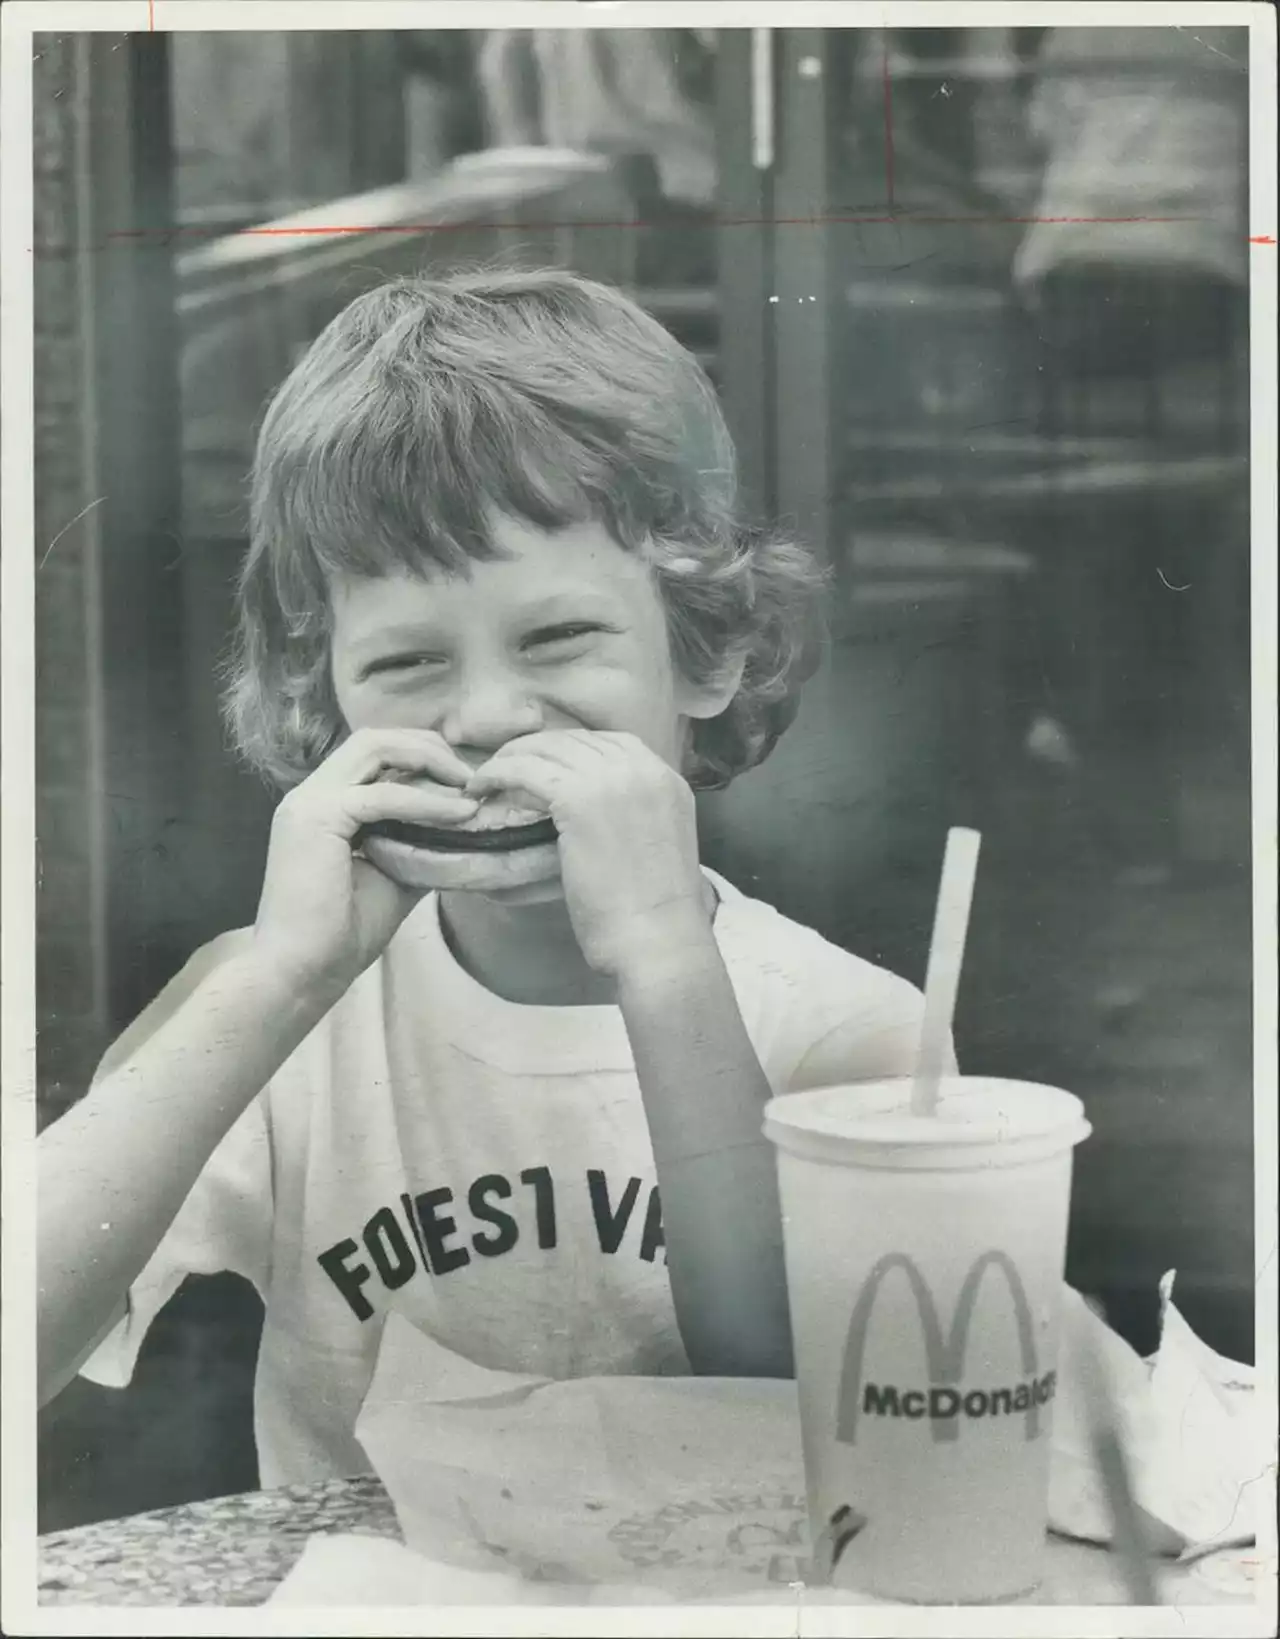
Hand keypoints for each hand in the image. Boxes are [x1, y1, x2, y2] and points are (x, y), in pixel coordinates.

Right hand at [252, 728, 479, 1001]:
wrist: (301, 971)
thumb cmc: (343, 933)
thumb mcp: (397, 875)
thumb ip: (421, 842)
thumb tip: (465, 824)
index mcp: (324, 804)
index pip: (374, 754)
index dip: (420, 756)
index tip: (464, 779)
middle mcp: (312, 792)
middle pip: (374, 739)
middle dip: (428, 748)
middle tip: (471, 775)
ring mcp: (309, 801)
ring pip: (375, 749)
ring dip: (428, 761)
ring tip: (468, 785)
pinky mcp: (317, 818)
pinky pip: (382, 795)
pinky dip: (425, 802)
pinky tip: (459, 813)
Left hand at [465, 731, 713, 979]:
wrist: (659, 939)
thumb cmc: (656, 912)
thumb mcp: (656, 846)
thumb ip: (633, 817)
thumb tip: (595, 817)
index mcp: (667, 779)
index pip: (611, 743)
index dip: (571, 750)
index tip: (546, 765)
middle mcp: (642, 769)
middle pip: (576, 740)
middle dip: (538, 750)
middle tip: (506, 768)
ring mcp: (611, 780)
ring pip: (547, 748)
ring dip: (511, 758)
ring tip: (487, 778)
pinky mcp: (578, 799)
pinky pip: (525, 770)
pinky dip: (497, 774)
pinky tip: (480, 788)